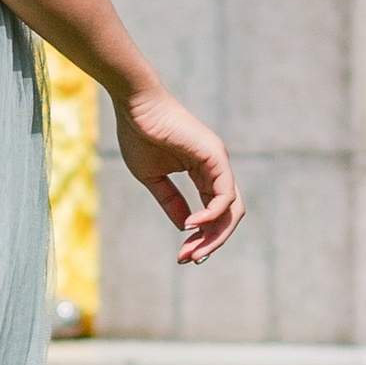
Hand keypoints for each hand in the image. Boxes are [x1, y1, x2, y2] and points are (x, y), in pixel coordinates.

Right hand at [114, 84, 241, 263]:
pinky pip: (224, 195)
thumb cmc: (138, 134)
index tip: (184, 255)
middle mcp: (216, 168)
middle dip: (211, 242)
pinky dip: (211, 216)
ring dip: (213, 235)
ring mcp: (219, 161)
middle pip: (228, 215)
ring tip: (191, 250)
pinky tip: (191, 226)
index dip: (202, 236)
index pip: (214, 212)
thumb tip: (185, 227)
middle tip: (189, 259)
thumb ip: (171, 201)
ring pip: (231, 209)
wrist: (134, 105)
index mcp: (203, 172)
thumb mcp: (153, 177)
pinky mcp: (215, 156)